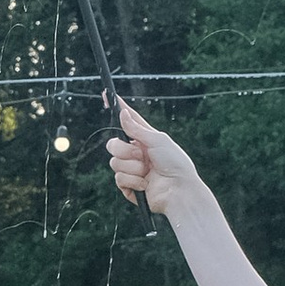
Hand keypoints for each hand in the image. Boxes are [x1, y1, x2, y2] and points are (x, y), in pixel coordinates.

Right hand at [106, 101, 207, 217]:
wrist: (178, 190)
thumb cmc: (175, 163)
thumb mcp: (158, 140)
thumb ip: (136, 128)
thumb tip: (123, 113)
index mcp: (144, 139)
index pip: (128, 122)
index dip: (118, 109)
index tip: (106, 95)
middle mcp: (136, 153)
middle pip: (113, 145)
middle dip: (125, 150)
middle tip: (141, 156)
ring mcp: (132, 170)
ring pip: (114, 162)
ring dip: (132, 167)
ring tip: (147, 172)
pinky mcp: (129, 186)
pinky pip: (118, 178)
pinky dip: (133, 181)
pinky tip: (145, 184)